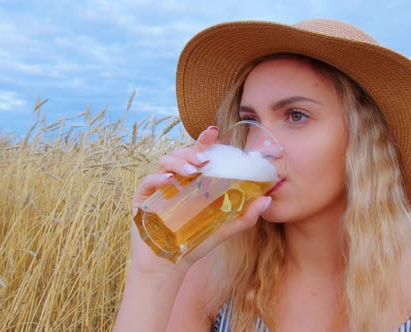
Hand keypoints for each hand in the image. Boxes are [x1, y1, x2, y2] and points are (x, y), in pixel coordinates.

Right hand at [129, 126, 270, 273]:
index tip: (213, 131)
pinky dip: (158, 177)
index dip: (204, 141)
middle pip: (181, 153)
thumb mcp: (223, 229)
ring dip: (178, 162)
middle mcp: (175, 180)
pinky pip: (148, 181)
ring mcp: (158, 188)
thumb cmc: (194, 245)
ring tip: (191, 171)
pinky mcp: (143, 199)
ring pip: (164, 162)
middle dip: (192, 152)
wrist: (168, 266)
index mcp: (193, 183)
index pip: (198, 155)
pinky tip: (169, 180)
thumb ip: (244, 216)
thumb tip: (267, 200)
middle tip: (204, 160)